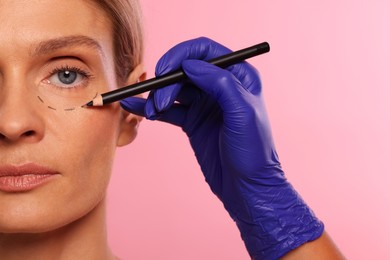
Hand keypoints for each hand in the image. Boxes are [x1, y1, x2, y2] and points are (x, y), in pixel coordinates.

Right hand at [121, 37, 323, 258]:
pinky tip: (137, 108)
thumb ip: (220, 83)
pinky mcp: (193, 121)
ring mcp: (205, 104)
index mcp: (238, 76)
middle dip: (168, 81)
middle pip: (185, 69)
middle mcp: (220, 86)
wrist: (247, 187)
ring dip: (158, 96)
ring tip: (152, 112)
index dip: (182, 55)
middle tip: (159, 101)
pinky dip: (152, 108)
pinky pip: (169, 108)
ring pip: (175, 89)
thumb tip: (191, 65)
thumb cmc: (253, 152)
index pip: (205, 51)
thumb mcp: (241, 113)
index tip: (165, 70)